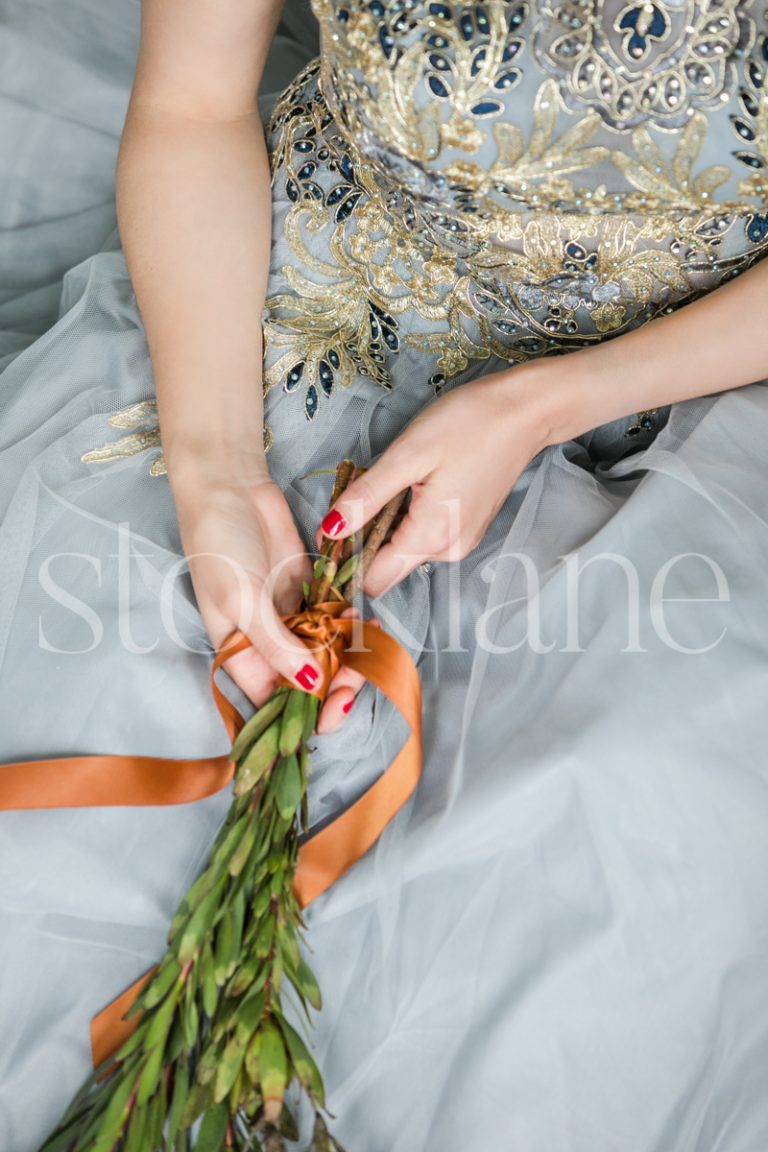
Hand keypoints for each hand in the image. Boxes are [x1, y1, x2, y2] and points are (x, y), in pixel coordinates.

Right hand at [171, 467, 365, 731]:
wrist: (229, 486)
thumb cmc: (217, 544)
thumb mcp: (241, 599)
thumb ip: (276, 645)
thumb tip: (308, 688)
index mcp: (239, 654)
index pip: (273, 701)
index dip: (305, 714)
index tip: (337, 707)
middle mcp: (265, 643)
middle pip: (307, 683)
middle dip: (336, 684)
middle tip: (358, 675)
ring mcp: (289, 617)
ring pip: (326, 653)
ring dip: (350, 655)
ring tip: (367, 642)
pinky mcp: (307, 590)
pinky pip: (334, 619)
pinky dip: (352, 625)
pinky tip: (367, 622)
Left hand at [318, 366, 555, 595]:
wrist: (526, 412)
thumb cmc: (469, 424)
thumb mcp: (407, 455)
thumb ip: (366, 497)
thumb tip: (330, 531)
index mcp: (430, 537)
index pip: (373, 580)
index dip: (344, 562)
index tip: (326, 533)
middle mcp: (447, 551)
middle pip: (386, 567)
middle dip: (363, 539)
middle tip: (357, 492)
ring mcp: (460, 542)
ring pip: (404, 551)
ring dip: (386, 524)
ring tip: (394, 480)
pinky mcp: (466, 530)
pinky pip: (423, 537)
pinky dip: (407, 518)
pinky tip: (414, 484)